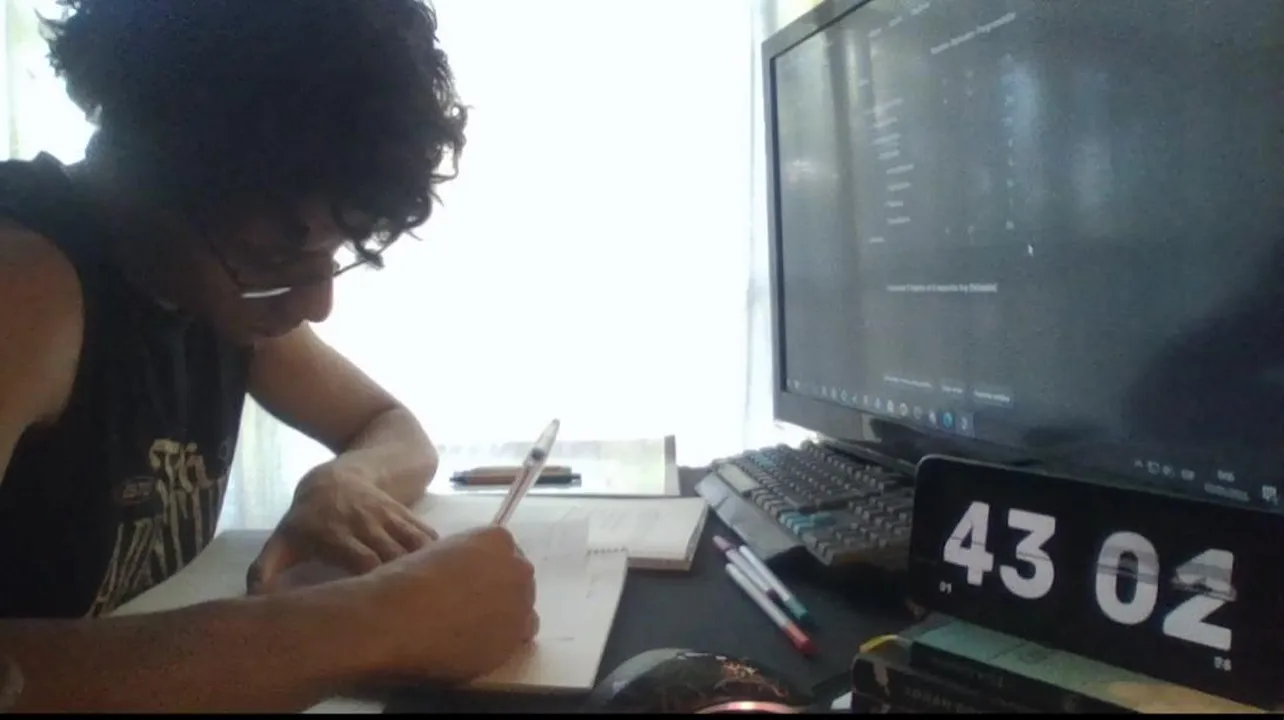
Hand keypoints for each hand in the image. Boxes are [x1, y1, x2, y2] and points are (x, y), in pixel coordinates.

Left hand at [247, 465, 436, 592]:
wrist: (334, 478)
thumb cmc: (306, 520)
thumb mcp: (281, 542)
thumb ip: (264, 570)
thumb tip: (253, 600)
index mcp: (336, 535)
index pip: (363, 559)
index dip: (375, 580)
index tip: (381, 604)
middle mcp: (365, 524)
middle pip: (393, 553)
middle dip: (404, 578)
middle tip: (412, 605)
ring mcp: (388, 517)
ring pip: (415, 541)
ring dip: (426, 565)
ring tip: (434, 591)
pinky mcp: (404, 513)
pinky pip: (426, 532)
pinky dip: (437, 552)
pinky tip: (443, 572)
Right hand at [354, 525, 539, 682]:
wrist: (397, 619)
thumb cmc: (404, 580)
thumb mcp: (438, 553)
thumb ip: (463, 561)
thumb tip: (463, 577)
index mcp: (498, 539)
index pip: (504, 553)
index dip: (485, 571)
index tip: (469, 583)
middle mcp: (518, 568)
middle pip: (517, 582)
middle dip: (499, 593)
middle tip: (468, 609)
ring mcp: (520, 605)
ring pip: (521, 613)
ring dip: (502, 619)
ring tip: (469, 631)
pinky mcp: (513, 641)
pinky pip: (513, 642)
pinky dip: (496, 644)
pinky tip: (470, 648)